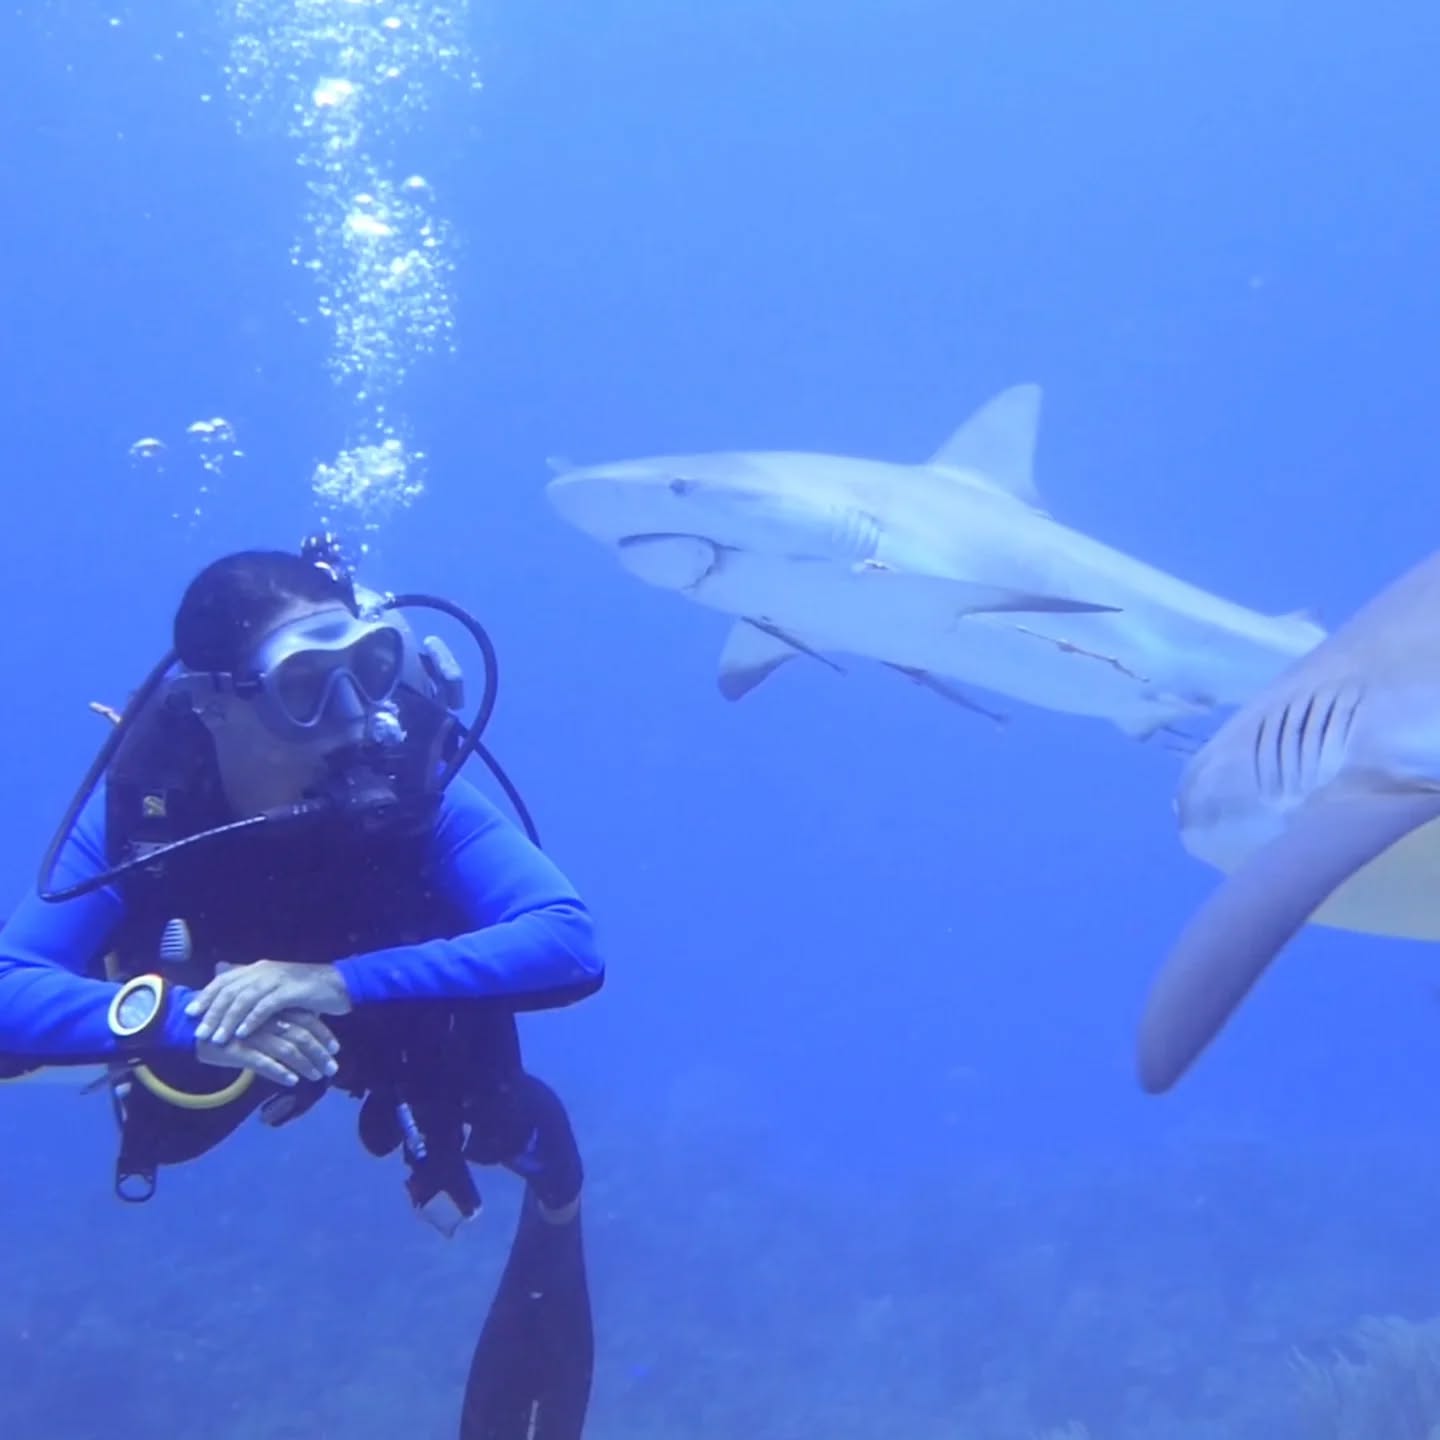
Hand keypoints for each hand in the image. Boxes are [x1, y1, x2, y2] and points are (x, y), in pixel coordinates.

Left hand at [186, 960, 352, 1045]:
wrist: (339, 985)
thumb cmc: (306, 990)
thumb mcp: (276, 987)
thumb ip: (254, 992)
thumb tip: (229, 1001)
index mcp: (258, 967)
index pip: (224, 979)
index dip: (206, 995)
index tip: (191, 1013)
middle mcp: (264, 970)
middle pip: (230, 990)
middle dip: (212, 1012)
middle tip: (199, 1032)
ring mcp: (278, 979)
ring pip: (244, 999)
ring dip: (228, 1020)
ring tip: (217, 1038)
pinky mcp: (291, 991)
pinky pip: (266, 1007)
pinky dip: (252, 1020)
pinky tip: (242, 1034)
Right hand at [195, 1009, 340, 1086]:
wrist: (191, 1026)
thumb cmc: (229, 1023)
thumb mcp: (257, 1018)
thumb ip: (278, 1024)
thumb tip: (302, 1036)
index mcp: (273, 1009)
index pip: (307, 1019)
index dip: (324, 1034)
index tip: (336, 1049)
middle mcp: (267, 1020)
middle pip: (302, 1036)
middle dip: (320, 1053)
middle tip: (332, 1069)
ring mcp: (253, 1035)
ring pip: (287, 1050)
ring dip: (305, 1064)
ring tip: (316, 1077)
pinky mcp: (238, 1049)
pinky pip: (263, 1062)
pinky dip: (279, 1072)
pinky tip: (291, 1081)